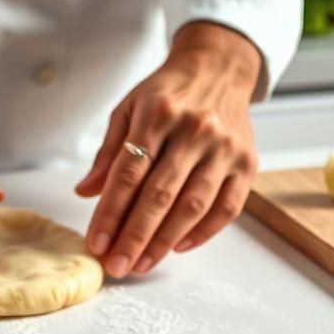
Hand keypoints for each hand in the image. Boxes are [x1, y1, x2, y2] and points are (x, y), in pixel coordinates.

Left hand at [75, 22, 260, 276]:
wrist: (219, 67)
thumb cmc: (168, 92)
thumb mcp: (129, 109)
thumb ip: (108, 152)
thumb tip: (85, 192)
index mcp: (159, 114)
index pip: (129, 173)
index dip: (110, 213)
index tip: (97, 243)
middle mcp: (195, 130)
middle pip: (160, 195)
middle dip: (135, 237)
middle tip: (117, 266)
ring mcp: (224, 148)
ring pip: (193, 206)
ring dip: (165, 242)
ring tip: (142, 264)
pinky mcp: (248, 163)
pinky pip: (227, 208)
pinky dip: (203, 232)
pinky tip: (178, 247)